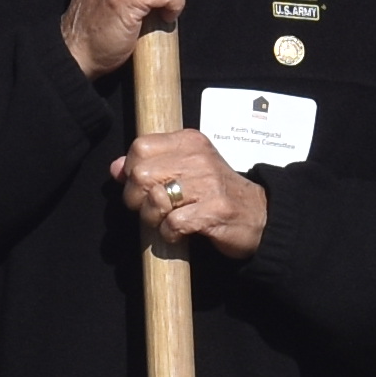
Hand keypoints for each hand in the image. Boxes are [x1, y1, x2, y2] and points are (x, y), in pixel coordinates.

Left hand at [118, 127, 270, 262]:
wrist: (261, 215)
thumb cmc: (217, 192)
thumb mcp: (186, 168)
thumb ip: (151, 164)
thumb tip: (115, 168)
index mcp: (190, 142)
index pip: (140, 147)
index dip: (131, 171)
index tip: (141, 187)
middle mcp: (199, 158)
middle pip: (141, 175)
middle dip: (137, 200)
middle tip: (150, 210)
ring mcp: (209, 184)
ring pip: (154, 200)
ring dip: (153, 219)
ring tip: (167, 221)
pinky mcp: (215, 211)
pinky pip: (173, 224)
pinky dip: (170, 234)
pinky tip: (180, 233)